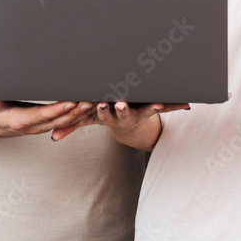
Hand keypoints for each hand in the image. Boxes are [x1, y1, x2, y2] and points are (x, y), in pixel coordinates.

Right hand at [0, 88, 94, 136]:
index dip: (57, 110)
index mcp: (18, 121)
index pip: (42, 115)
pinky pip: (62, 120)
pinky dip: (76, 115)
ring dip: (80, 113)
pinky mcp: (42, 122)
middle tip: (91, 100)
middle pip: (58, 120)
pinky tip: (87, 107)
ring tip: (94, 102)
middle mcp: (32, 126)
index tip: (71, 102)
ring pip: (63, 121)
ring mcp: (38, 126)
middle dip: (76, 111)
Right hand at [50, 101, 189, 141]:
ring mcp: (142, 113)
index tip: (100, 104)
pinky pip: (167, 108)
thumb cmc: (107, 114)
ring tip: (156, 105)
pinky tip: (186, 103)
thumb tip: (53, 137)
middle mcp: (127, 116)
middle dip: (124, 109)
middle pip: (125, 113)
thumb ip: (73, 126)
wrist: (130, 123)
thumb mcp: (89, 120)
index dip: (103, 111)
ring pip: (147, 111)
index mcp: (111, 117)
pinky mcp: (154, 108)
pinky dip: (176, 105)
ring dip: (152, 108)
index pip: (105, 115)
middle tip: (122, 103)